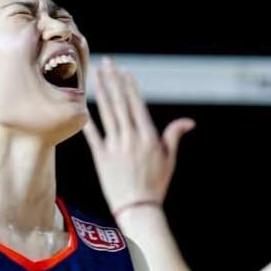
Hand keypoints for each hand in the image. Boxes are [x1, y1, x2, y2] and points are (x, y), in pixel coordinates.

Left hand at [83, 58, 194, 215]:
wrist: (138, 208)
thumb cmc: (156, 185)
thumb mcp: (169, 159)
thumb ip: (174, 136)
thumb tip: (189, 121)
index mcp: (148, 136)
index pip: (136, 104)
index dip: (129, 86)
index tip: (124, 71)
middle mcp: (131, 137)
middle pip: (120, 102)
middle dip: (113, 80)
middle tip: (107, 62)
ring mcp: (115, 146)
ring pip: (106, 112)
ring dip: (101, 91)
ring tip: (95, 74)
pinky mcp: (101, 157)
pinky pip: (93, 134)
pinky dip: (87, 118)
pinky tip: (81, 104)